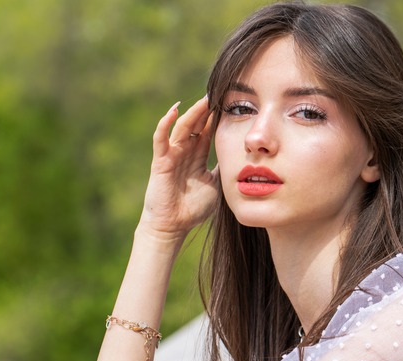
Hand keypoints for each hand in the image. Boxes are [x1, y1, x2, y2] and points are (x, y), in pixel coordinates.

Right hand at [139, 96, 218, 240]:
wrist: (174, 226)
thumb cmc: (193, 208)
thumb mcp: (216, 185)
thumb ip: (224, 169)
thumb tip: (241, 159)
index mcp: (197, 156)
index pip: (207, 131)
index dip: (216, 118)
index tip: (229, 103)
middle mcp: (184, 151)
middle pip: (196, 125)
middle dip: (206, 110)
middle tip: (219, 93)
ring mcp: (171, 155)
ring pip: (182, 127)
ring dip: (193, 113)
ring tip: (204, 99)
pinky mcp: (160, 161)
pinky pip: (161, 139)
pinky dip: (165, 123)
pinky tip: (174, 110)